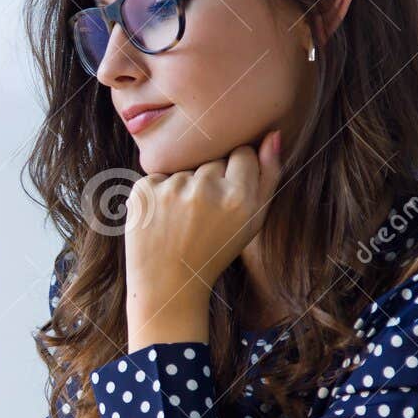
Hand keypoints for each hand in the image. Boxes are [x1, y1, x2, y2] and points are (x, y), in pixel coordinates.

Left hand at [123, 130, 282, 347]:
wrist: (168, 284)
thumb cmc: (215, 250)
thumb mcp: (252, 221)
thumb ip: (269, 176)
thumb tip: (273, 133)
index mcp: (239, 198)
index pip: (243, 153)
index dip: (235, 172)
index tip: (227, 194)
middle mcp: (206, 190)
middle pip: (213, 158)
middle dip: (210, 179)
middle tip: (203, 215)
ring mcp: (172, 189)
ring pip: (186, 166)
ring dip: (184, 186)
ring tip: (182, 220)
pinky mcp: (145, 190)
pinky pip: (159, 175)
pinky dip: (159, 193)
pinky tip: (162, 219)